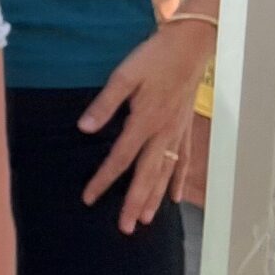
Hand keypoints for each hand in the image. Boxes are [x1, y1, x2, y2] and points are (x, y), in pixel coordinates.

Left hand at [78, 20, 209, 232]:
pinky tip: (174, 198)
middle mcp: (163, 132)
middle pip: (146, 175)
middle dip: (134, 203)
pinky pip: (183, 160)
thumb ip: (105, 104)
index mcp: (144, 121)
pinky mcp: (186, 127)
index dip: (103, 180)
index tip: (89, 198)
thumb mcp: (124, 75)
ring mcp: (177, 131)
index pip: (120, 158)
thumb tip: (84, 129)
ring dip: (154, 197)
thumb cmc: (154, 57)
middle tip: (125, 228)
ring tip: (144, 220)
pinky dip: (178, 180)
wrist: (190, 45)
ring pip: (165, 172)